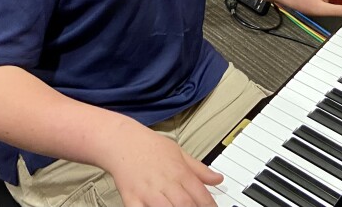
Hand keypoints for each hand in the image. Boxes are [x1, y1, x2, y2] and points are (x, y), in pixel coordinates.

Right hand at [105, 121, 221, 206]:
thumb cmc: (151, 147)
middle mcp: (165, 183)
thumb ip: (199, 169)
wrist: (123, 141)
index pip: (200, 194)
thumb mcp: (179, 153)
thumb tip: (218, 179)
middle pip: (186, 205)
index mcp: (179, 172)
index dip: (209, 206)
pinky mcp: (131, 198)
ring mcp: (148, 192)